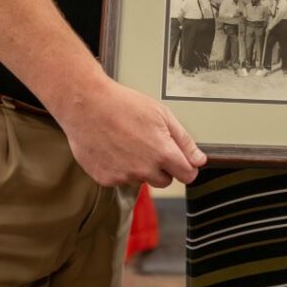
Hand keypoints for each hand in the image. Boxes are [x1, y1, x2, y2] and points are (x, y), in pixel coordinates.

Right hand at [56, 78, 205, 188]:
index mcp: (162, 153)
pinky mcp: (105, 179)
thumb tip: (200, 160)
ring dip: (140, 166)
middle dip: (163, 167)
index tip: (181, 160)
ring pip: (141, 178)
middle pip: (165, 181)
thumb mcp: (161, 114)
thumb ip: (183, 140)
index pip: (187, 175)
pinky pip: (121, 179)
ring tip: (127, 140)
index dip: (186, 166)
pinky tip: (113, 147)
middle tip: (150, 144)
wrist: (87, 106)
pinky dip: (120, 168)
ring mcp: (124, 176)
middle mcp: (144, 170)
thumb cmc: (124, 105)